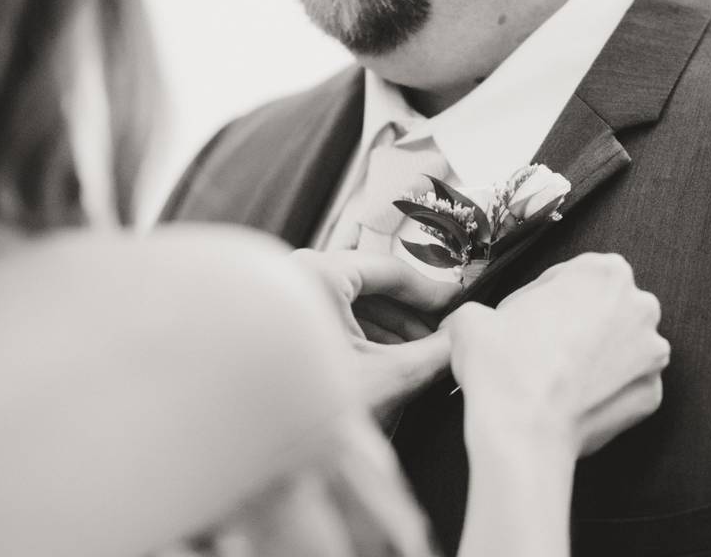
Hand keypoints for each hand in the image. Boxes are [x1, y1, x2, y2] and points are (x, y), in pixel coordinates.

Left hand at [290, 250, 460, 421]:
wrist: (248, 441)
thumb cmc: (304, 403)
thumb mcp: (383, 377)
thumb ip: (432, 355)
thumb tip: (462, 340)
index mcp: (320, 274)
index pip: (391, 270)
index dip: (431, 292)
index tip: (456, 307)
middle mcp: (296, 274)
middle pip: (370, 287)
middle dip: (409, 318)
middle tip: (440, 338)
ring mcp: (282, 298)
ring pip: (349, 304)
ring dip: (386, 330)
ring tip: (415, 357)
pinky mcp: (276, 322)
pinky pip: (327, 317)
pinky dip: (358, 337)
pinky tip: (381, 362)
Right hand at [447, 253, 668, 458]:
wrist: (523, 432)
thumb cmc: (504, 369)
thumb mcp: (472, 318)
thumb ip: (483, 309)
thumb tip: (479, 322)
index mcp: (603, 272)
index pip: (571, 277)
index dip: (545, 298)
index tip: (531, 317)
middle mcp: (639, 307)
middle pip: (604, 309)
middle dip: (578, 325)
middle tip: (543, 347)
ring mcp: (651, 354)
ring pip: (620, 347)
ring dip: (596, 357)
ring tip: (559, 375)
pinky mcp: (652, 394)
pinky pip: (626, 386)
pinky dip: (605, 391)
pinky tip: (575, 398)